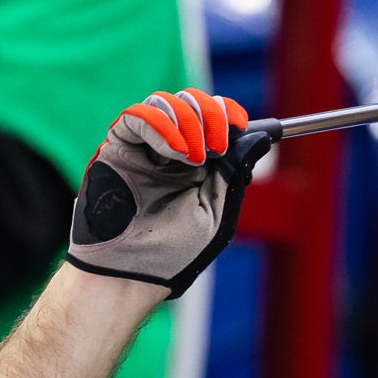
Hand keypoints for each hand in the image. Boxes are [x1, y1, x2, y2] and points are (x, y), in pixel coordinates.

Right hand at [66, 88, 270, 298]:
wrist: (130, 274)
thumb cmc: (172, 254)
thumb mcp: (215, 213)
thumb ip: (233, 173)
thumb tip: (260, 138)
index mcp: (194, 165)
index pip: (211, 119)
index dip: (226, 113)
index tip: (240, 123)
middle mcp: (168, 151)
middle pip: (191, 104)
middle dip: (210, 115)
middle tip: (218, 146)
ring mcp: (142, 149)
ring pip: (165, 104)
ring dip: (189, 122)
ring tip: (195, 157)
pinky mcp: (118, 149)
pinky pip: (137, 117)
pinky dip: (162, 125)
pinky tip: (177, 152)